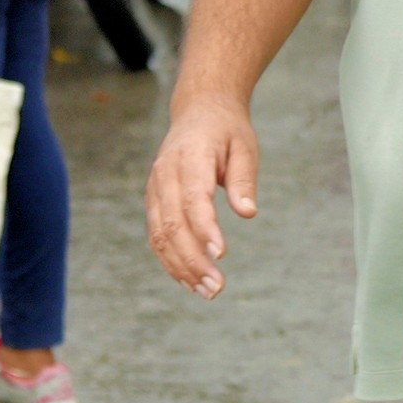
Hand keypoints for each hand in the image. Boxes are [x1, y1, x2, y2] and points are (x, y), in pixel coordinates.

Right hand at [146, 96, 259, 298]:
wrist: (199, 111)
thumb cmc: (227, 130)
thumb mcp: (245, 146)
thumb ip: (244, 179)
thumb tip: (248, 212)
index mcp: (190, 156)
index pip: (194, 198)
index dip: (205, 228)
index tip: (223, 254)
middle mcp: (166, 174)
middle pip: (173, 224)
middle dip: (194, 260)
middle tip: (218, 288)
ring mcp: (155, 188)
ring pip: (160, 235)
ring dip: (181, 267)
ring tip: (207, 292)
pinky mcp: (154, 201)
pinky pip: (157, 236)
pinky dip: (171, 261)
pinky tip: (190, 281)